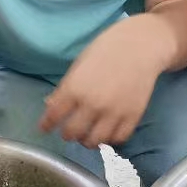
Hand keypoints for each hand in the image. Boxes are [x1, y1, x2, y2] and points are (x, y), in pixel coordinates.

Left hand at [39, 19, 164, 147]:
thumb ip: (65, 88)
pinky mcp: (132, 116)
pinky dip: (110, 139)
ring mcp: (114, 112)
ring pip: (94, 141)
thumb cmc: (106, 49)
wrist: (141, 45)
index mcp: (75, 88)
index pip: (54, 116)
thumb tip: (50, 106)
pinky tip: (106, 133)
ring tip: (87, 136)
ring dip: (87, 140)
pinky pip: (118, 138)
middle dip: (67, 134)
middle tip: (69, 131)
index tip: (45, 128)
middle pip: (72, 133)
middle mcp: (92, 103)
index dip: (46, 125)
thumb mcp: (79, 64)